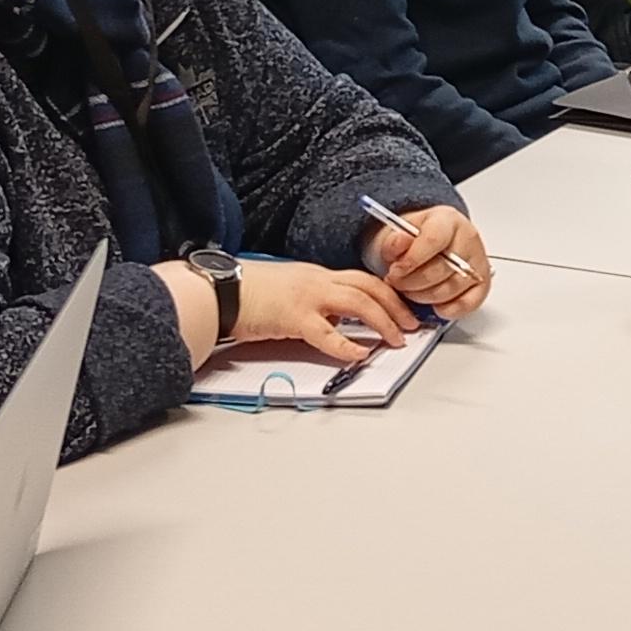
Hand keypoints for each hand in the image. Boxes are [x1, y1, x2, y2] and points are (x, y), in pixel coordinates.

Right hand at [191, 256, 418, 362]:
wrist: (218, 292)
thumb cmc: (247, 293)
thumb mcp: (289, 291)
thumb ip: (314, 303)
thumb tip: (336, 322)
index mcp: (317, 275)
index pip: (362, 279)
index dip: (388, 294)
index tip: (403, 309)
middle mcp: (317, 281)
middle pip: (369, 287)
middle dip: (396, 306)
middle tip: (412, 325)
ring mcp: (307, 297)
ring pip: (358, 303)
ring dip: (382, 322)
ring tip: (395, 341)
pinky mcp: (293, 317)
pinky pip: (327, 333)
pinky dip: (346, 345)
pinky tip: (359, 355)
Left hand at [369, 206, 492, 318]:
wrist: (432, 242)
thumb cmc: (418, 238)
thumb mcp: (400, 231)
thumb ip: (395, 240)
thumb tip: (399, 244)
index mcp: (448, 221)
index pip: (434, 240)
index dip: (412, 260)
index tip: (395, 271)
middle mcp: (468, 239)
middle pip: (441, 269)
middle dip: (412, 282)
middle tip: (398, 282)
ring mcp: (478, 263)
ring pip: (450, 289)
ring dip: (424, 297)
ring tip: (411, 290)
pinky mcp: (482, 285)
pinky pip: (467, 305)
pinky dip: (447, 310)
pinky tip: (433, 304)